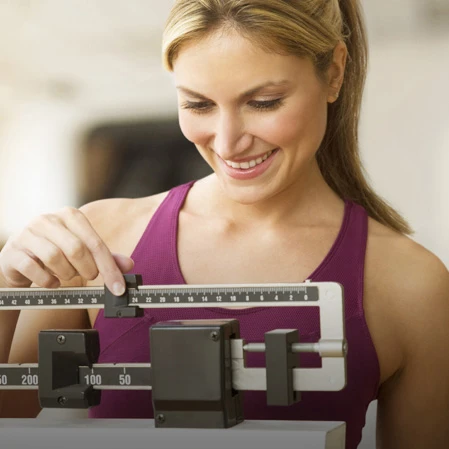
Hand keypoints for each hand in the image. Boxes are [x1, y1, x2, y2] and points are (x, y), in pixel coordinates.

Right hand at [0, 207, 133, 294]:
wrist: (18, 259)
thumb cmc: (56, 252)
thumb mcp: (82, 251)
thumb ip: (105, 257)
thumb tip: (128, 265)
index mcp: (70, 216)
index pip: (96, 242)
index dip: (109, 268)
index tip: (118, 287)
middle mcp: (48, 220)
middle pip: (76, 249)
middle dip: (87, 270)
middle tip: (88, 276)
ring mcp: (27, 234)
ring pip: (54, 257)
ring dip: (66, 274)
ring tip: (67, 275)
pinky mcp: (12, 251)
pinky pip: (34, 269)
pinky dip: (47, 281)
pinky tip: (51, 281)